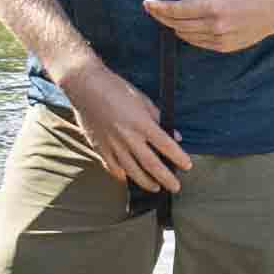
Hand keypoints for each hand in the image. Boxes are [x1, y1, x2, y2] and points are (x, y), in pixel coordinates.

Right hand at [51, 50, 192, 192]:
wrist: (85, 86)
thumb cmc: (115, 88)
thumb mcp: (143, 99)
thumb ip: (159, 118)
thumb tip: (175, 135)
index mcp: (142, 123)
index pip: (166, 145)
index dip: (179, 157)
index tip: (187, 165)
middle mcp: (129, 137)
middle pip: (152, 164)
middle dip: (166, 178)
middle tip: (175, 187)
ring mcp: (113, 145)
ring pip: (132, 171)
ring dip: (146, 182)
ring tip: (156, 188)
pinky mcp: (100, 147)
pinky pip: (113, 167)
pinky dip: (122, 175)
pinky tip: (128, 178)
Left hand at [142, 0, 273, 57]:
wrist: (273, 9)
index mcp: (213, 7)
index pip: (176, 10)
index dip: (158, 7)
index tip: (146, 3)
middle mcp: (214, 26)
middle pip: (177, 24)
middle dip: (162, 16)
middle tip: (152, 8)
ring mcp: (219, 40)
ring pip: (185, 35)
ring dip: (173, 26)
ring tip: (168, 15)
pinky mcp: (223, 48)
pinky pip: (197, 43)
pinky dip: (187, 34)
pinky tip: (186, 25)